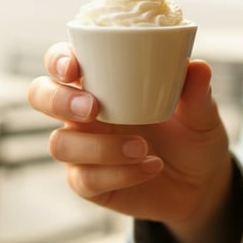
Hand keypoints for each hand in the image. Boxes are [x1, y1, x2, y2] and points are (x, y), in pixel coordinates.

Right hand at [27, 42, 233, 236]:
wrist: (201, 183)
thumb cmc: (193, 134)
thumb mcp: (201, 112)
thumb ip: (197, 91)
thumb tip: (197, 66)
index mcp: (102, 81)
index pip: (62, 61)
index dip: (57, 59)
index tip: (73, 67)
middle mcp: (83, 111)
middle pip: (40, 95)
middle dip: (58, 99)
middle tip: (93, 108)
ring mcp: (83, 148)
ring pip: (60, 143)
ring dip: (99, 146)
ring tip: (142, 147)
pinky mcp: (90, 183)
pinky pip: (85, 179)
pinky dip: (118, 173)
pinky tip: (149, 166)